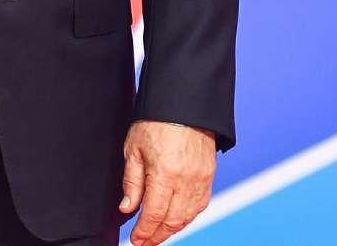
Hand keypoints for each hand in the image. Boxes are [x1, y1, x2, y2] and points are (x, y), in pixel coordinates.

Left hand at [120, 120, 215, 245]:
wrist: (184, 104)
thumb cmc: (156, 121)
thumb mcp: (134, 148)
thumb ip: (132, 181)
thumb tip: (128, 208)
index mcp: (165, 173)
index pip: (154, 214)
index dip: (144, 231)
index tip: (136, 240)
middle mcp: (186, 181)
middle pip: (172, 220)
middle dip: (157, 235)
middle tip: (144, 242)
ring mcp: (201, 180)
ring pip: (187, 217)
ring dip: (172, 229)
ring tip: (158, 235)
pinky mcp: (209, 176)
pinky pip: (199, 206)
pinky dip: (187, 217)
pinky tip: (176, 220)